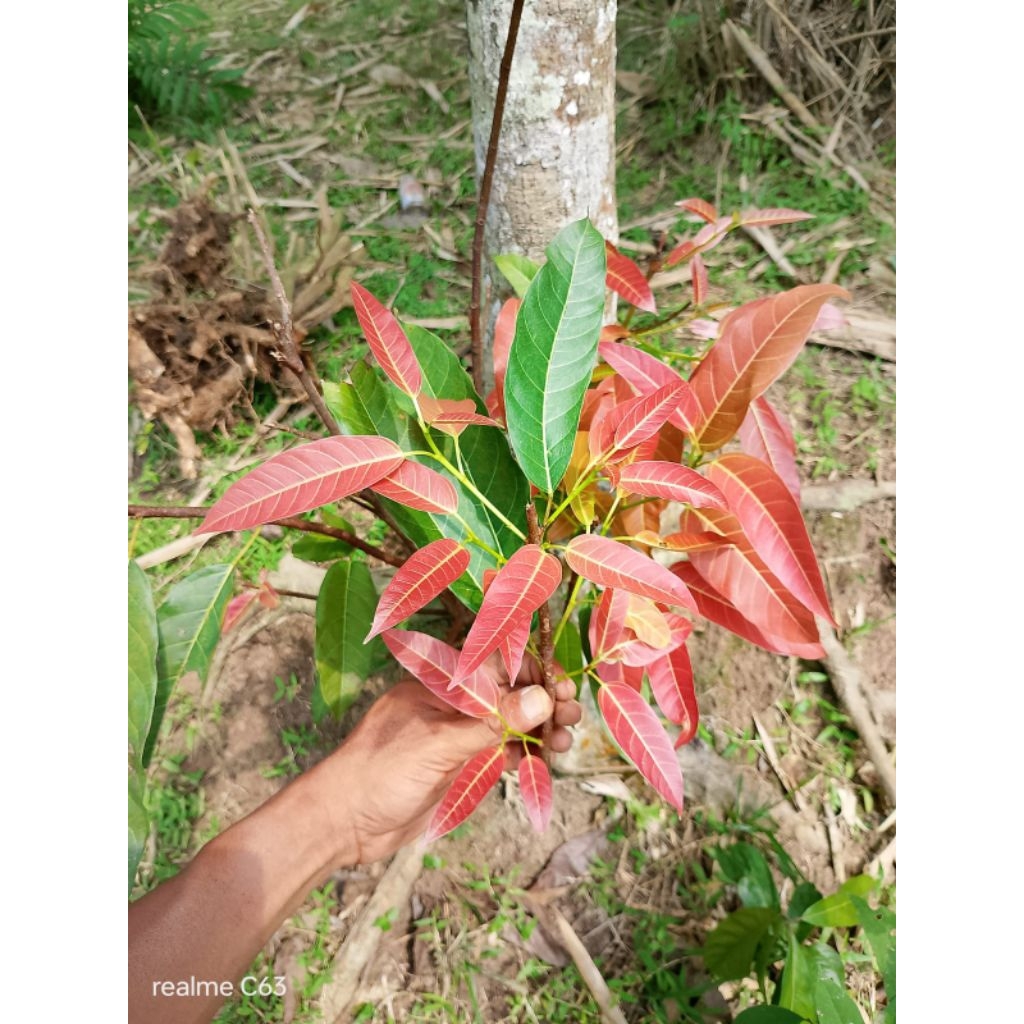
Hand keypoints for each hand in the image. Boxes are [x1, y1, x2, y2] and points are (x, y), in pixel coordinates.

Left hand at [318, 660, 581, 864]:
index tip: (562, 685)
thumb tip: (542, 698)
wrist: (343, 822)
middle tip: (572, 715)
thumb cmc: (378, 771)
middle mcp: (452, 704)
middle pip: (509, 693)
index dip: (532, 671)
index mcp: (441, 683)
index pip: (495, 664)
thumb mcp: (438, 743)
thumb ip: (492, 721)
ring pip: (509, 723)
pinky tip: (543, 761)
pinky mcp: (459, 765)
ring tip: (563, 742)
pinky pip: (500, 752)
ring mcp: (457, 735)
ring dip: (539, 729)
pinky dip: (523, 754)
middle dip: (543, 701)